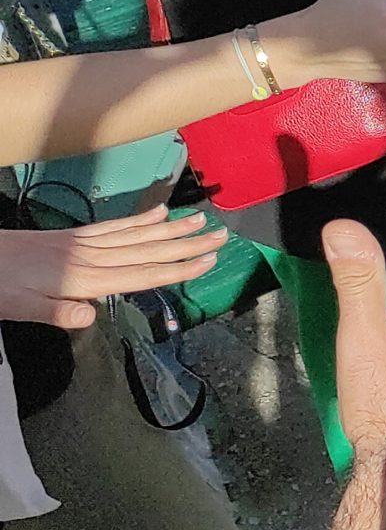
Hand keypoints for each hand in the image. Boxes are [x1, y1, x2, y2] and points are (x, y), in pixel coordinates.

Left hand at [0, 209, 226, 327]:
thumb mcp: (20, 309)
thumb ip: (56, 312)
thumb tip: (91, 316)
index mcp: (83, 279)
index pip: (140, 274)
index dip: (177, 268)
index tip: (208, 260)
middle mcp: (90, 258)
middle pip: (147, 251)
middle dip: (187, 244)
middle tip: (221, 234)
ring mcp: (83, 244)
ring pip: (136, 235)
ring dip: (171, 229)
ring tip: (201, 219)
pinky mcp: (73, 236)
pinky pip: (113, 226)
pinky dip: (138, 219)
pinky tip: (159, 213)